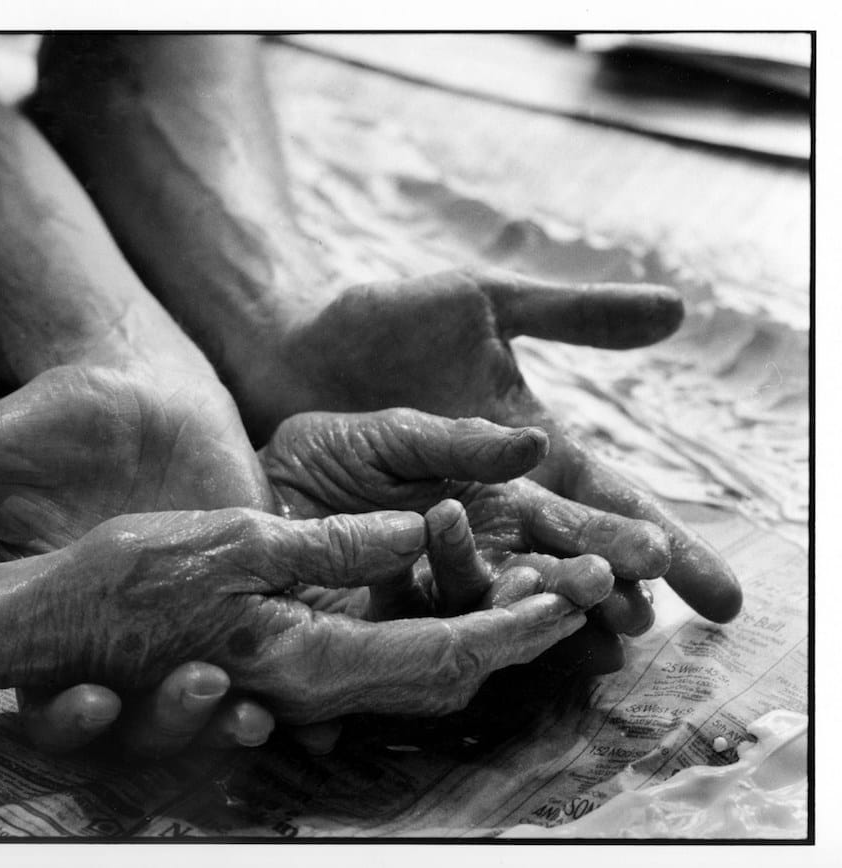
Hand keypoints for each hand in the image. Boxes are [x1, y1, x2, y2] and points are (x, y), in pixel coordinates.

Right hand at [0, 363, 278, 754]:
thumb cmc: (43, 423)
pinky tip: (325, 678)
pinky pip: (279, 642)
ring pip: (218, 697)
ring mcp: (195, 620)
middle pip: (150, 720)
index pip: (61, 707)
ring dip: (243, 711)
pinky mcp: (254, 587)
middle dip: (174, 722)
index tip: (96, 696)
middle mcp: (128, 640)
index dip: (76, 720)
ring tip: (265, 704)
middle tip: (205, 696)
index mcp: (60, 629)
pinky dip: (301, 667)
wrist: (132, 376)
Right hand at [21, 508, 589, 720]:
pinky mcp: (272, 665)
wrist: (46, 620)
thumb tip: (414, 534)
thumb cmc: (126, 576)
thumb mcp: (233, 542)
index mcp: (308, 658)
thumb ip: (330, 547)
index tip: (571, 597)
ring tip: (532, 595)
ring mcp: (291, 684)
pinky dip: (422, 636)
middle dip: (513, 638)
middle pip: (437, 678)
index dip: (512, 625)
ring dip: (476, 636)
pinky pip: (367, 664)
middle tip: (577, 596)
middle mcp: (309, 688)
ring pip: (409, 675)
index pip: (438, 651)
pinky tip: (444, 604)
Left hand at [249, 269, 739, 624]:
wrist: (289, 342)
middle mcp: (493, 496)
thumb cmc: (382, 320)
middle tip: (650, 623)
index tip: (714, 593)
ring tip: (596, 641)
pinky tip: (508, 634)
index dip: (661, 542)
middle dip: (615, 589)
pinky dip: (473, 607)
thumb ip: (572, 314)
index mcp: (527, 447)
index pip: (610, 500)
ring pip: (509, 576)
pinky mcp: (384, 542)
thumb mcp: (486, 303)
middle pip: (568, 551)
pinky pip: (435, 584)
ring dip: (553, 607)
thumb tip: (678, 314)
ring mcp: (440, 523)